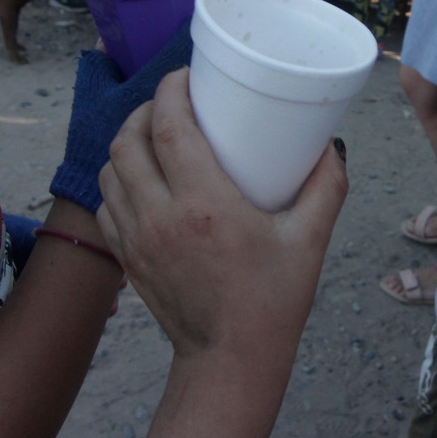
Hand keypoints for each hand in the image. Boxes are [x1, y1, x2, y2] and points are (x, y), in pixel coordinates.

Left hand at [96, 72, 347, 362]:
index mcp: (204, 204)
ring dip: (127, 144)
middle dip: (144, 111)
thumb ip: (326, 188)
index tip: (185, 76)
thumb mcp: (310, 240)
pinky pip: (106, 205)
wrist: (230, 361)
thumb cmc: (273, 301)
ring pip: (110, 170)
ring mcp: (137, 239)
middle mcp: (161, 216)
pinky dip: (118, 183)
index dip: (170, 90)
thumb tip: (330, 146)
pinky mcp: (127, 259)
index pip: (168, 126)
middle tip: (172, 103)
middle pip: (128, 140)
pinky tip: (142, 180)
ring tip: (154, 135)